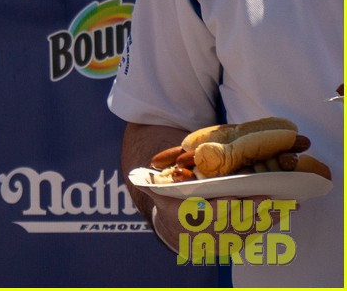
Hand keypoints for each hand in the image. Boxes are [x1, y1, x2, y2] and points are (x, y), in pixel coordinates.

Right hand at [147, 191, 293, 251]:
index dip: (223, 209)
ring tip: (283, 205)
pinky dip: (267, 224)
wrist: (180, 234)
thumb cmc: (172, 207)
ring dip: (266, 219)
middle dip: (251, 212)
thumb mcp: (158, 195)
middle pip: (232, 223)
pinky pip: (254, 234)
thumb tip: (135, 175)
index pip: (207, 216)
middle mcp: (206, 235)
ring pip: (248, 230)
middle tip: (268, 199)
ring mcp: (223, 241)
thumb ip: (149, 185)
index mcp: (188, 222)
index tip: (236, 200)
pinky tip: (280, 213)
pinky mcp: (237, 243)